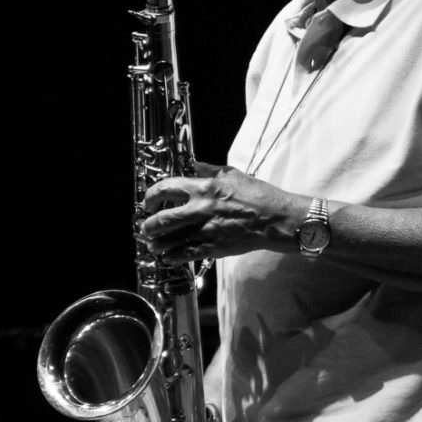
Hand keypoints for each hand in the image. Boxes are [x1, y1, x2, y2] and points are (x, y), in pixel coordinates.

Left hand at [141, 162, 306, 262]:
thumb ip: (208, 170)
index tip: (149, 201)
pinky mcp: (213, 248)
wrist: (276, 219)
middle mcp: (201, 209)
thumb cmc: (259, 195)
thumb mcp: (232, 174)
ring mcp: (206, 230)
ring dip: (157, 243)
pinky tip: (168, 257)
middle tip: (146, 226)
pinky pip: (185, 255)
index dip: (152, 195)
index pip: (166, 188)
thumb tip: (192, 165)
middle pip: (162, 218)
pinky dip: (173, 257)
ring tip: (153, 244)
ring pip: (170, 240)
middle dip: (149, 224)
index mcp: (204, 188)